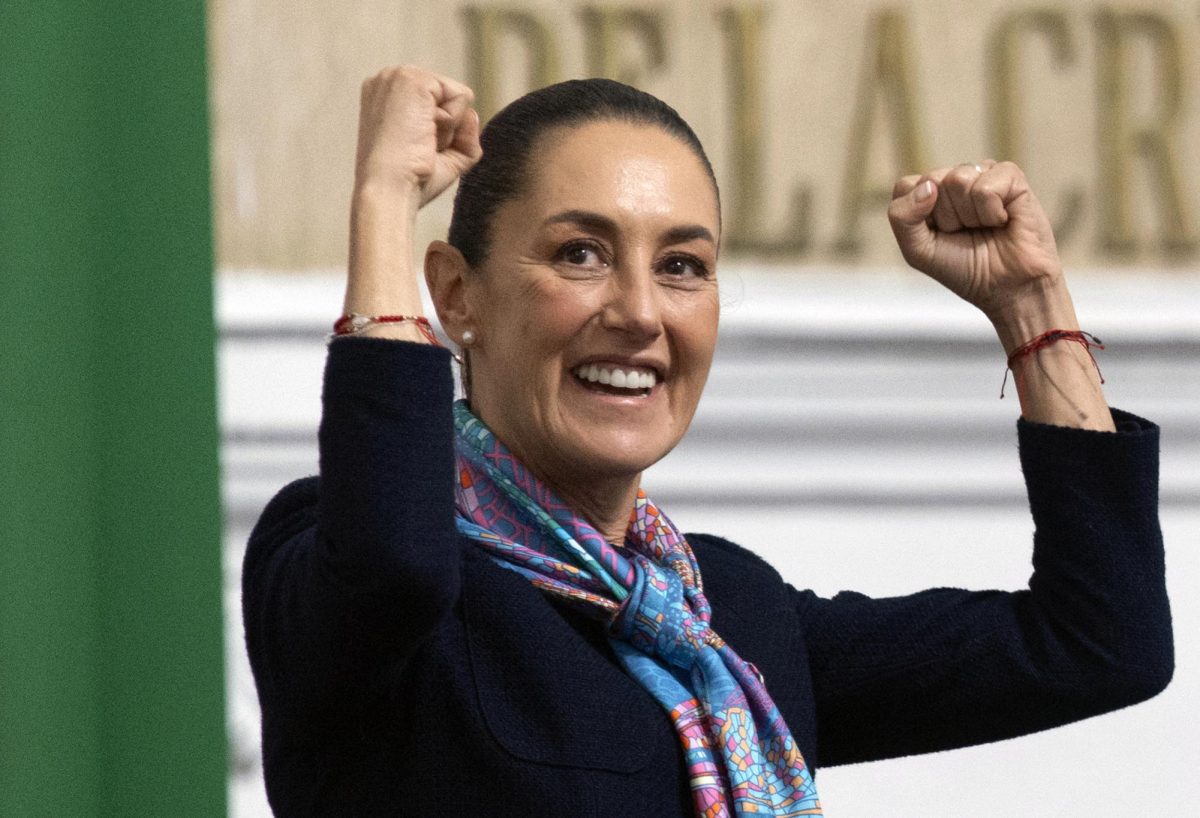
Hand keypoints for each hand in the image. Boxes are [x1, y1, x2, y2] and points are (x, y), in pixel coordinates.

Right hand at [354, 66, 481, 207]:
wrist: (389, 190)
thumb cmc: (408, 182)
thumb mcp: (442, 158)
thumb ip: (462, 134)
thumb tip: (472, 113)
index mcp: (387, 96)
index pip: (438, 103)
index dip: (438, 132)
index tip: (414, 150)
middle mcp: (390, 79)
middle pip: (449, 98)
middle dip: (445, 129)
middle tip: (418, 148)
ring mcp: (399, 76)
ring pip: (457, 97)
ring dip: (447, 128)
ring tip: (419, 141)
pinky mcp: (413, 79)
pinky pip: (462, 97)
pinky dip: (451, 123)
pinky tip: (424, 134)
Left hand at [887, 161, 1062, 320]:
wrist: (1008, 287)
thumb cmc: (965, 268)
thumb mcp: (918, 250)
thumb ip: (902, 217)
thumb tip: (927, 186)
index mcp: (930, 194)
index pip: (907, 186)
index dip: (919, 216)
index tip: (939, 234)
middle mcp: (955, 180)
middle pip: (932, 181)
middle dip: (946, 217)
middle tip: (966, 233)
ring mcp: (983, 174)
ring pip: (958, 180)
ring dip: (970, 215)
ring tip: (985, 227)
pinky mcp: (1011, 176)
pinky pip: (986, 186)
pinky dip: (992, 212)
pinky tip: (1003, 220)